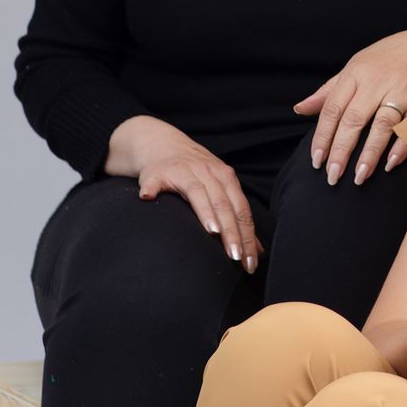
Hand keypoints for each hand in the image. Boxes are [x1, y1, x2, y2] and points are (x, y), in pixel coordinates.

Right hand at [104, 116, 259, 272]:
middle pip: (223, 204)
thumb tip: (259, 251)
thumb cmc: (196, 173)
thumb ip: (236, 216)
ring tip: (212, 232)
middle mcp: (208, 172)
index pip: (241, 210)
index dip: (247, 235)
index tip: (250, 261)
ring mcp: (183, 171)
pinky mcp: (158, 172)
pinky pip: (154, 182)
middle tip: (235, 256)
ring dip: (205, 211)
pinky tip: (147, 198)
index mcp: (225, 178)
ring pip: (197, 192)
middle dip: (231, 231)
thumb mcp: (220, 188)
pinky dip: (151, 189)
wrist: (163, 145)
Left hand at [296, 28, 406, 186]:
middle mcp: (378, 81)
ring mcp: (403, 90)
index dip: (323, 136)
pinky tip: (390, 164)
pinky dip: (402, 145)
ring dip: (369, 153)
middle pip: (354, 119)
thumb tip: (301, 109)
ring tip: (359, 177)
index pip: (333, 108)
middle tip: (332, 176)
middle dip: (341, 150)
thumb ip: (330, 90)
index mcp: (357, 73)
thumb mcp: (357, 65)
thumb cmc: (390, 57)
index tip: (316, 160)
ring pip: (381, 125)